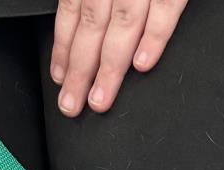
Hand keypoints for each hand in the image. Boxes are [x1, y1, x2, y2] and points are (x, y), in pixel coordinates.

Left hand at [51, 0, 186, 116]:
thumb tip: (87, 22)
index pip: (72, 11)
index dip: (63, 47)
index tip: (59, 77)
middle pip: (92, 27)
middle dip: (80, 70)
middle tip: (73, 103)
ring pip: (122, 28)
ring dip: (109, 68)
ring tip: (100, 99)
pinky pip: (163, 11)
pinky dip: (153, 39)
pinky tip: (142, 65)